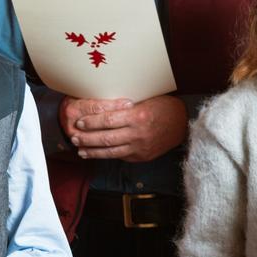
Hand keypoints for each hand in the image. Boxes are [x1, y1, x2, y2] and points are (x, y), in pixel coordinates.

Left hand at [60, 94, 187, 161]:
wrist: (183, 124)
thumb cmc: (163, 107)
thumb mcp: (145, 100)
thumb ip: (125, 105)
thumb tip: (101, 105)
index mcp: (137, 116)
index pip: (107, 120)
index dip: (91, 122)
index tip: (79, 122)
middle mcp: (137, 134)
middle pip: (105, 138)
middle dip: (87, 138)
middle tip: (74, 137)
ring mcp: (139, 147)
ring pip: (111, 151)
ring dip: (93, 151)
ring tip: (80, 150)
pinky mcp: (142, 157)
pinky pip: (121, 156)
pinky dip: (107, 156)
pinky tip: (97, 154)